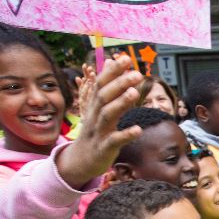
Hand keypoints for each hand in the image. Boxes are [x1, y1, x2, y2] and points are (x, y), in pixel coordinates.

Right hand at [56, 55, 142, 186]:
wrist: (81, 160)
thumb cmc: (95, 131)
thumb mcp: (99, 108)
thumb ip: (108, 86)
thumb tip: (111, 62)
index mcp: (95, 105)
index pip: (101, 84)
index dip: (113, 71)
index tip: (126, 58)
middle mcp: (95, 116)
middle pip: (104, 96)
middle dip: (120, 84)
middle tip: (137, 74)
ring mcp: (99, 132)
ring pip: (108, 115)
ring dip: (121, 103)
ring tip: (135, 93)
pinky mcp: (104, 148)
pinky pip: (114, 140)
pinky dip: (126, 135)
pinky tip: (138, 129)